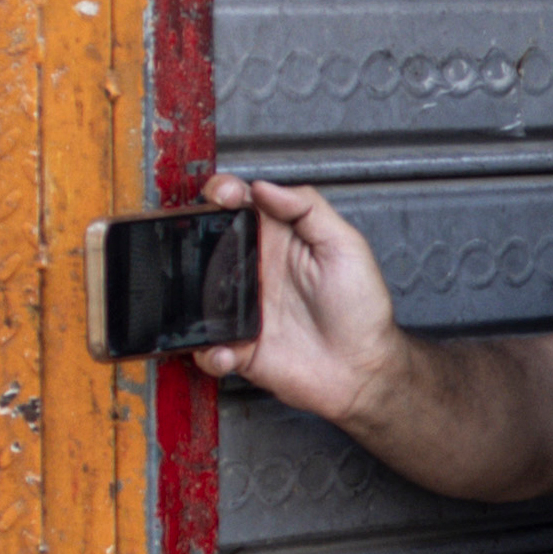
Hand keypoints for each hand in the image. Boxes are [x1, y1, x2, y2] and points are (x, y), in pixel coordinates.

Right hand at [197, 174, 411, 434]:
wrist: (363, 367)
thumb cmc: (360, 307)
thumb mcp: (345, 245)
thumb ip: (308, 209)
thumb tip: (265, 186)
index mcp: (276, 240)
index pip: (239, 206)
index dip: (223, 193)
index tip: (222, 194)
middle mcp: (252, 270)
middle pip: (205, 243)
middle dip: (190, 234)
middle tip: (195, 236)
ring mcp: (240, 308)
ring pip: (194, 293)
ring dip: (189, 295)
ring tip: (203, 299)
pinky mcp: (238, 346)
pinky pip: (206, 346)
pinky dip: (209, 350)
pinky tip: (228, 350)